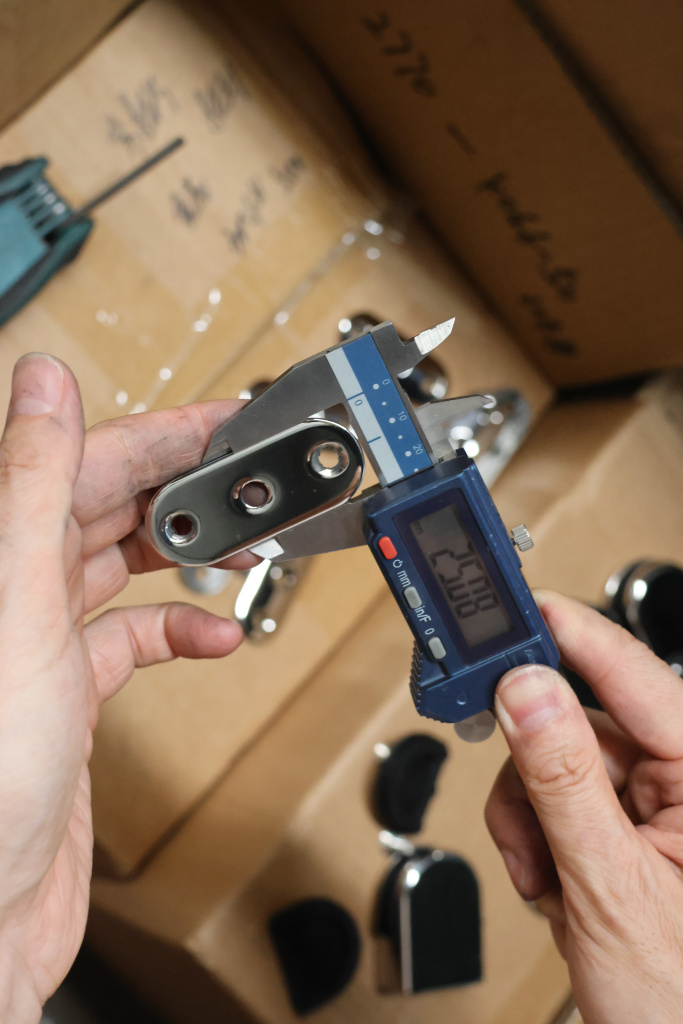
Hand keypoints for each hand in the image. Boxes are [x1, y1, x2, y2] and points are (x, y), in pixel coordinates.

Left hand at [0, 354, 252, 1020]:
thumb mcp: (17, 611)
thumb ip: (31, 489)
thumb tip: (42, 382)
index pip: (82, 462)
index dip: (159, 433)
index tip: (221, 419)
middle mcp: (12, 591)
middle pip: (104, 508)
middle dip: (183, 489)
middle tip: (244, 477)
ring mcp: (39, 645)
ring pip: (118, 568)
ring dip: (183, 556)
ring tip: (237, 547)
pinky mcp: (67, 697)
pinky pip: (130, 641)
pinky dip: (177, 630)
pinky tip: (211, 637)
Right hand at [486, 591, 682, 1023]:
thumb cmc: (680, 999)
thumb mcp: (609, 884)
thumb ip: (564, 778)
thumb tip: (528, 691)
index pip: (635, 673)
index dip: (571, 632)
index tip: (518, 607)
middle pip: (581, 719)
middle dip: (534, 767)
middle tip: (516, 798)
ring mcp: (656, 804)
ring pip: (558, 759)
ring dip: (530, 812)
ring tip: (542, 873)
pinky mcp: (628, 826)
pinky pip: (559, 795)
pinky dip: (535, 831)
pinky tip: (551, 878)